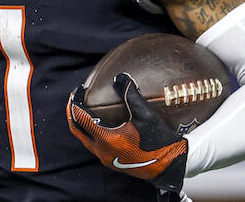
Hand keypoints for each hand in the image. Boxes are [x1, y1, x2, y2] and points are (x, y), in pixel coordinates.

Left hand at [66, 73, 187, 194]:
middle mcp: (102, 151)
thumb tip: (120, 78)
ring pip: (86, 139)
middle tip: (75, 98)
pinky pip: (95, 145)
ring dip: (82, 124)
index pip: (81, 118)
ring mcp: (106, 158)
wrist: (171, 167)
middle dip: (73, 113)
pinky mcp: (113, 162)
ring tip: (85, 108)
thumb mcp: (145, 115)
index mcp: (106, 139)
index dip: (76, 102)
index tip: (78, 90)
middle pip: (78, 130)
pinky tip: (101, 123)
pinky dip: (92, 131)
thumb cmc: (159, 143)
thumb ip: (130, 95)